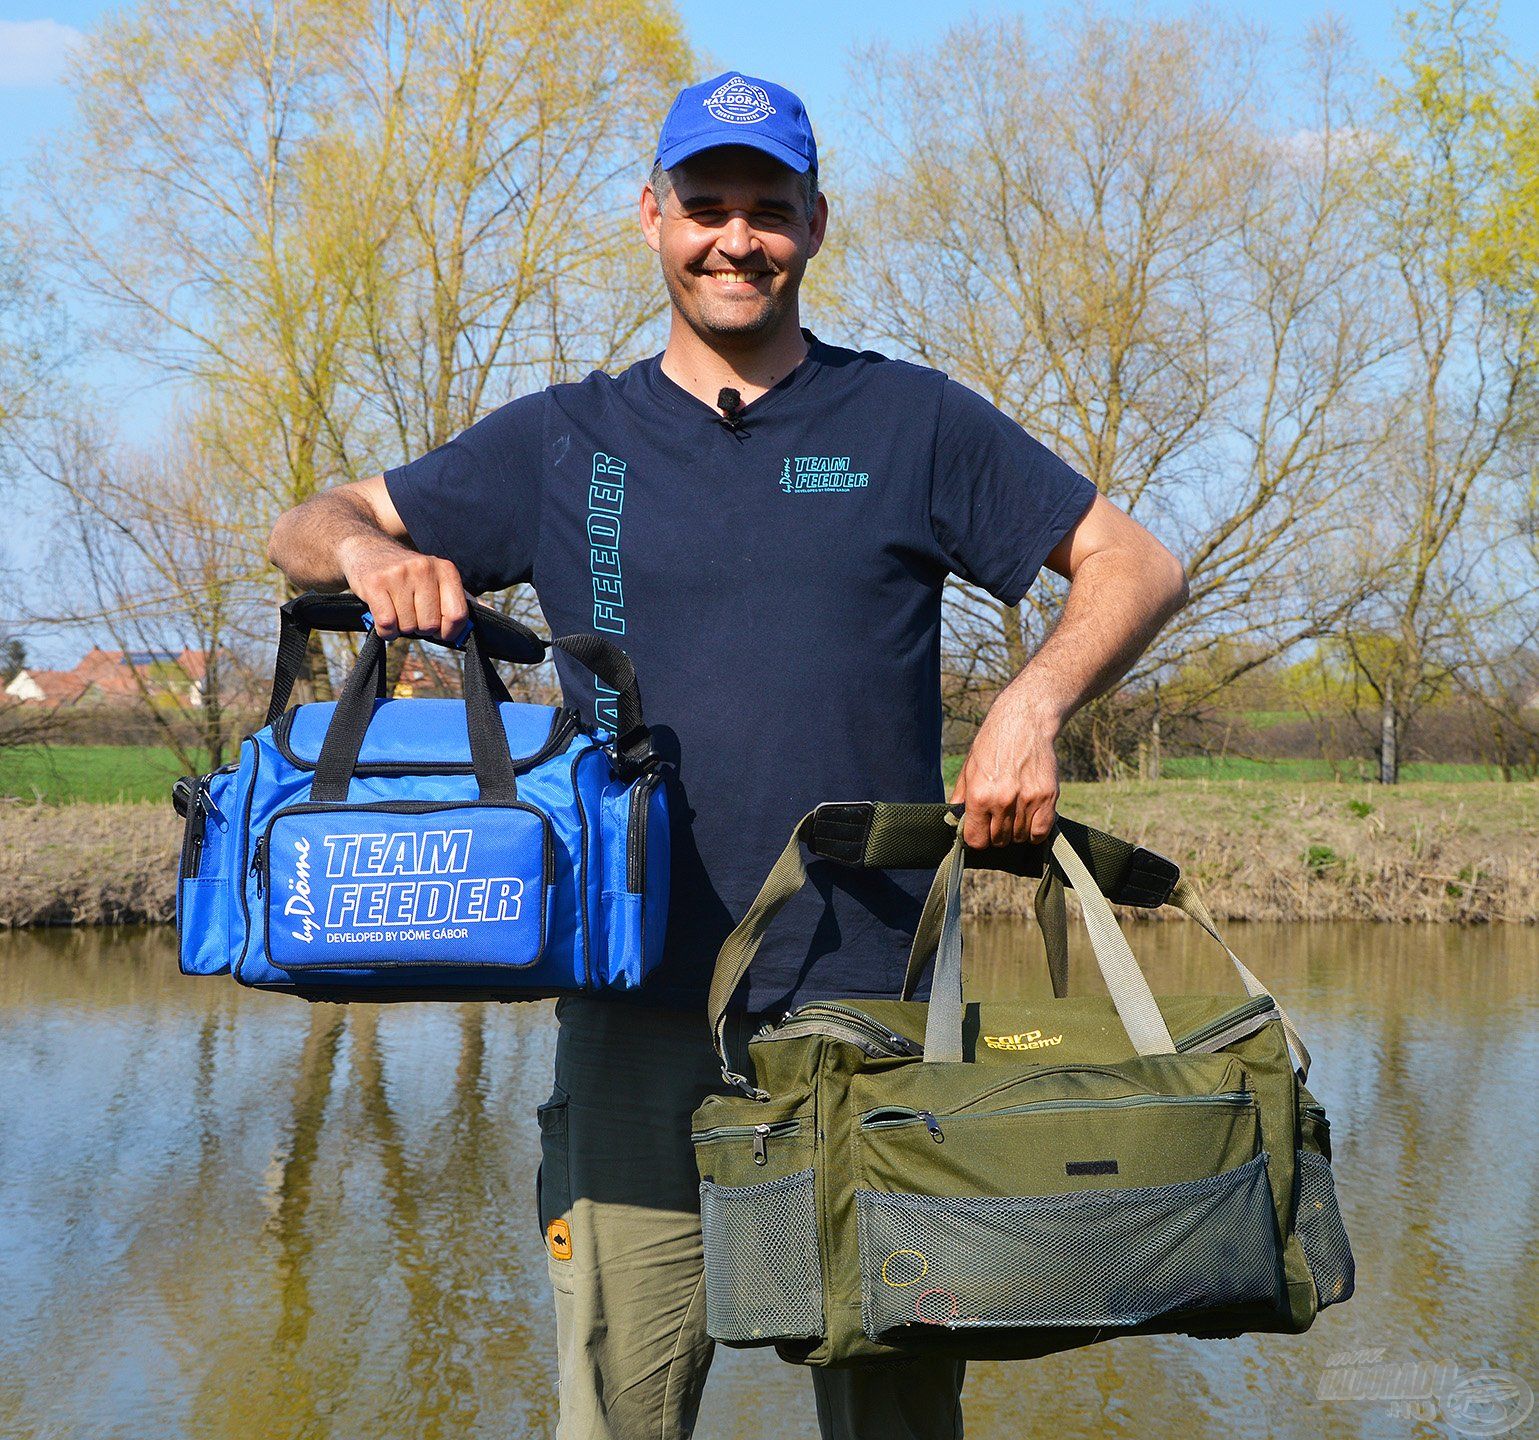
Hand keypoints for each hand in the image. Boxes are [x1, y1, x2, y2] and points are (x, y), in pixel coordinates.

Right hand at [338, 535, 468, 643]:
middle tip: (410, 612)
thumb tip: (492, 615)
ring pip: (408, 627)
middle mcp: (425, 568)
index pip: (458, 615)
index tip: (439, 628)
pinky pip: (386, 625)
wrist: (365, 548)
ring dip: (401, 628)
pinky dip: (385, 631)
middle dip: (420, 627)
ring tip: (395, 609)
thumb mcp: (438, 579)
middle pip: (431, 625)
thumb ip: (463, 599)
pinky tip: (383, 614)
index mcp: (446, 569)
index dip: (449, 631)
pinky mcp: (375, 583)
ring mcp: (399, 574)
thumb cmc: (407, 574)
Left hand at [949, 692, 1060, 848]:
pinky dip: (1035, 832)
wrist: (1023, 722)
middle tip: (998, 819)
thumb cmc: (991, 744)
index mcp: (979, 796)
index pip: (976, 840)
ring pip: (1020, 837)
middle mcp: (1003, 801)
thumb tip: (954, 821)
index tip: (981, 831)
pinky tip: (1029, 820)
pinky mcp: (1048, 796)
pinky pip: (1041, 831)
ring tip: (1013, 814)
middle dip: (996, 834)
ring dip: (1016, 832)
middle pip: (999, 840)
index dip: (977, 839)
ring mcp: (1027, 800)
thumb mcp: (969, 769)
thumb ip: (960, 798)